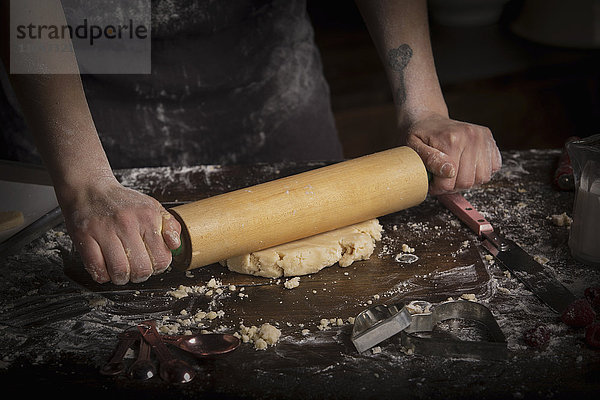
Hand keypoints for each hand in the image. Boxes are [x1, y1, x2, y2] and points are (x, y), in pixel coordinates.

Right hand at [58, 177, 181, 284]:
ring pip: (119, 271)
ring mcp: (104, 230)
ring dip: (122, 278)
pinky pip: (96, 269)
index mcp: (147, 217)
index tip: (152, 264)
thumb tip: (175, 246)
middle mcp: (126, 223)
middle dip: (140, 276)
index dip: (158, 267)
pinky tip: (106, 268)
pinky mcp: (84, 237)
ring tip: (122, 272)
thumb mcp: (153, 207)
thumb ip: (170, 226)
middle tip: (136, 270)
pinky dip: (103, 276)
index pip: (161, 258)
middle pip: (141, 269)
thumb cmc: (123, 203)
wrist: (90, 189)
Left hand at [404, 113, 501, 195]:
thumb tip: (448, 172)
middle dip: (453, 186)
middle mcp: (471, 137)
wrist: (429, 120)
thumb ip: (429, 160)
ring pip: (482, 178)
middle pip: (467, 182)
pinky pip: (494, 168)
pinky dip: (481, 172)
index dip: (438, 187)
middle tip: (442, 180)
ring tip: (455, 174)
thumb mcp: (413, 147)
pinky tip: (467, 166)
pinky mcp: (490, 140)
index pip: (449, 181)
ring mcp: (483, 138)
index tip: (432, 183)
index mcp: (452, 140)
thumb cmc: (420, 135)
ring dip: (468, 181)